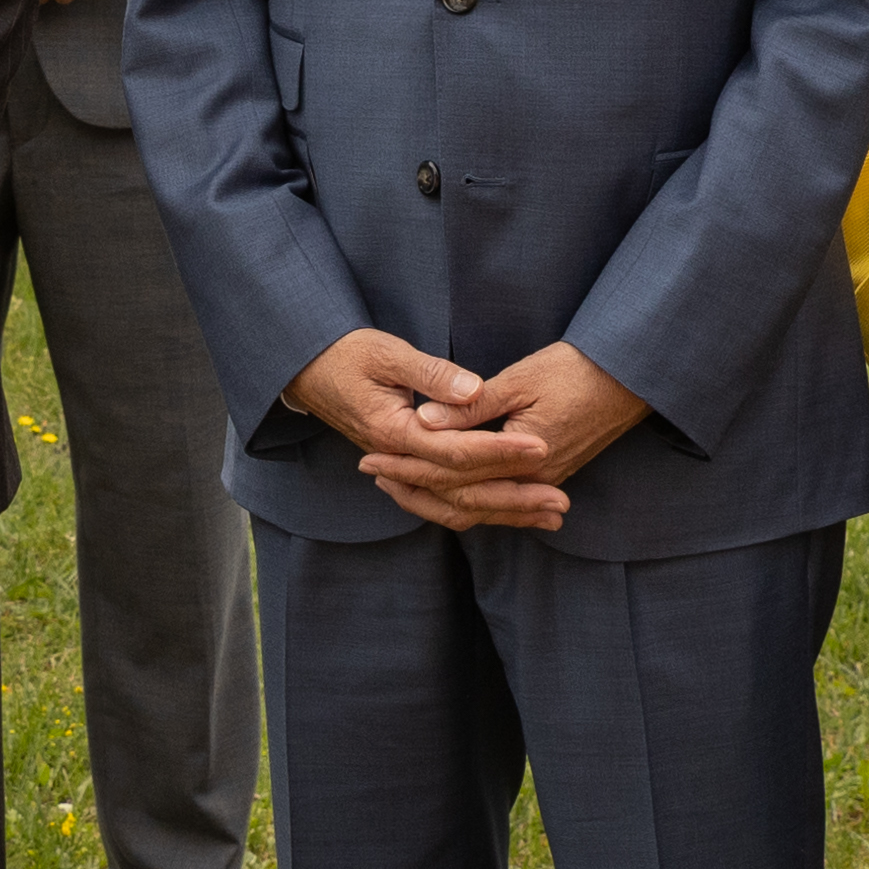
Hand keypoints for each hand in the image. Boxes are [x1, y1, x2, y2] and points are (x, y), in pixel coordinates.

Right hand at [286, 326, 557, 529]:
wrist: (307, 370)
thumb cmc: (347, 354)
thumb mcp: (387, 353)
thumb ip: (431, 374)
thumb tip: (473, 390)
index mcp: (394, 432)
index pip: (456, 451)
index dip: (501, 451)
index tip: (541, 447)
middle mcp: (398, 459)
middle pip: (461, 490)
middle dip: (514, 496)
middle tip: (561, 501)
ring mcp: (402, 469)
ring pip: (455, 506)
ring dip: (504, 512)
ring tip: (549, 516)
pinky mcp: (408, 469)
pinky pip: (444, 501)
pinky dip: (479, 509)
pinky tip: (512, 510)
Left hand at [369, 341, 650, 535]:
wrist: (631, 378)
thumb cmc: (578, 369)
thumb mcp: (521, 380)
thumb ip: (471, 408)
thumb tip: (423, 422)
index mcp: (523, 457)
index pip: (452, 473)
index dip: (408, 467)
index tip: (370, 459)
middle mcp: (533, 481)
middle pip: (462, 499)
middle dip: (413, 489)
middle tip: (372, 476)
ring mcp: (543, 484)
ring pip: (481, 508)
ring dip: (437, 501)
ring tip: (398, 489)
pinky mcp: (549, 478)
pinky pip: (500, 502)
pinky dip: (469, 501)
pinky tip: (447, 493)